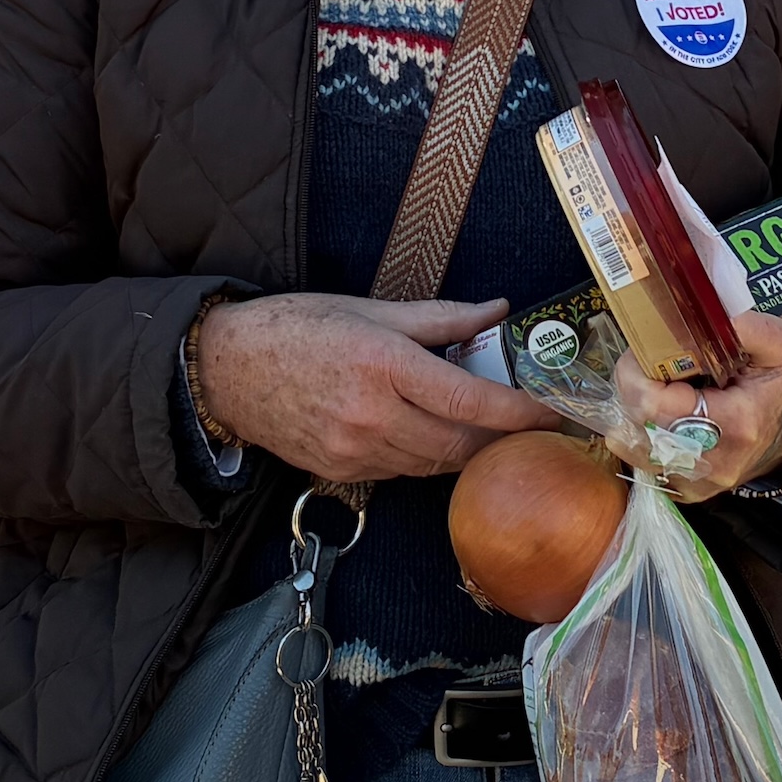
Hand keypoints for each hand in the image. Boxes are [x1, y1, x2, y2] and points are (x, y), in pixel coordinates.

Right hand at [196, 294, 563, 483]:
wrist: (228, 370)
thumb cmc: (297, 327)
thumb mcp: (370, 309)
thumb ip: (441, 317)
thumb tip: (496, 311)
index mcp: (384, 364)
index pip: (470, 402)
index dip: (520, 413)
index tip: (553, 412)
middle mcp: (373, 414)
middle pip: (461, 443)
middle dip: (504, 438)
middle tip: (535, 425)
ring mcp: (356, 450)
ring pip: (436, 463)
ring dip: (470, 450)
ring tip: (494, 430)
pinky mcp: (343, 472)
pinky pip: (405, 471)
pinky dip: (431, 457)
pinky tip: (440, 436)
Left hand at [605, 308, 781, 501]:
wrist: (781, 438)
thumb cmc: (771, 389)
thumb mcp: (778, 348)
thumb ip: (749, 328)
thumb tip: (714, 319)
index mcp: (735, 424)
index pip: (655, 404)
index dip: (637, 372)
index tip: (647, 349)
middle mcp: (712, 462)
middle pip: (638, 422)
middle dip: (633, 385)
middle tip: (647, 362)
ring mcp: (694, 482)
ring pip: (631, 444)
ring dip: (633, 409)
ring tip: (655, 388)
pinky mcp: (682, 492)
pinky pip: (639, 460)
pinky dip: (640, 432)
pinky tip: (660, 414)